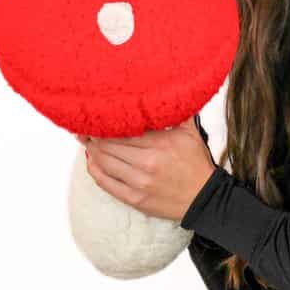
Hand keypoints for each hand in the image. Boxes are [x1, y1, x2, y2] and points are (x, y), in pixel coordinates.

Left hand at [75, 116, 215, 221]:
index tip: (98, 115)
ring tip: (86, 141)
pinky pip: (107, 184)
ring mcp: (139, 182)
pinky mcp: (135, 199)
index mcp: (161, 143)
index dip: (107, 123)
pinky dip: (95, 171)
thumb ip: (177, 112)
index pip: (124, 130)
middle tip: (85, 127)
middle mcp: (147, 162)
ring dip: (92, 151)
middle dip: (94, 135)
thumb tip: (167, 91)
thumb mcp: (191, 132)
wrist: (204, 197)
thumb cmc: (196, 163)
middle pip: (110, 146)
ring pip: (105, 163)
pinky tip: (91, 162)